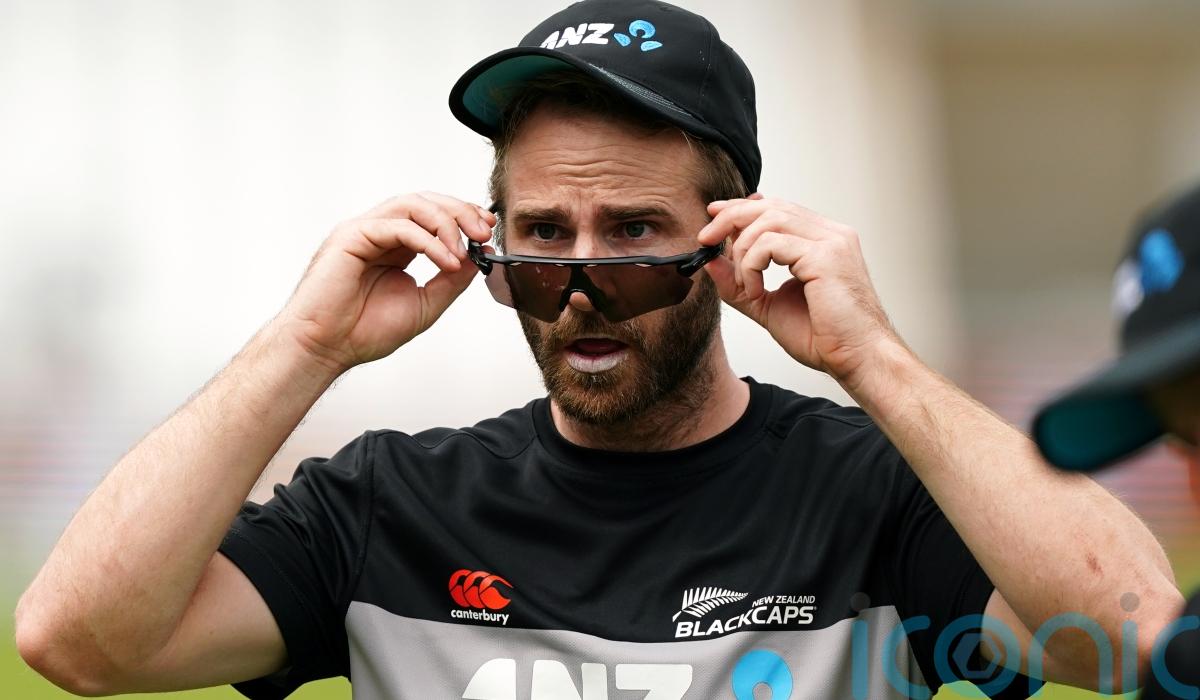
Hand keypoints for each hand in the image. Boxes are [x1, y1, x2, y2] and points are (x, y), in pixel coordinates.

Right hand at [276, 192, 494, 372]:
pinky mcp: (351, 236)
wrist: (325, 349)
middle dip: (460, 212)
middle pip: (425, 201)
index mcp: (395, 246)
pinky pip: (397, 226)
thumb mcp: (424, 304)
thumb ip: (451, 280)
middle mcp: (379, 233)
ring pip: (411, 204)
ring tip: (464, 249)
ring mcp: (364, 231)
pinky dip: (428, 240)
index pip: (432, 215)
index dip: (462, 216)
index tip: (487, 230)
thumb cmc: (362, 332)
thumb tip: (480, 258)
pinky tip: (446, 260)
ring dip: (446, 222)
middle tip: (484, 232)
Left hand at [697, 196, 902, 385]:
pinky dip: (752, 266)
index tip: (714, 218)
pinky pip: (771, 244)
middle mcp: (830, 234)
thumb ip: (738, 283)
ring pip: (768, 220)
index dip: (742, 208)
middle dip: (730, 219)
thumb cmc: (825, 337)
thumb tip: (710, 261)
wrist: (856, 358)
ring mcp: (831, 241)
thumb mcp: (768, 305)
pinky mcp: (825, 256)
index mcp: (822, 240)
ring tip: (743, 284)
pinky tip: (756, 291)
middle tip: (705, 239)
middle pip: (770, 206)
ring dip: (742, 251)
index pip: (777, 208)